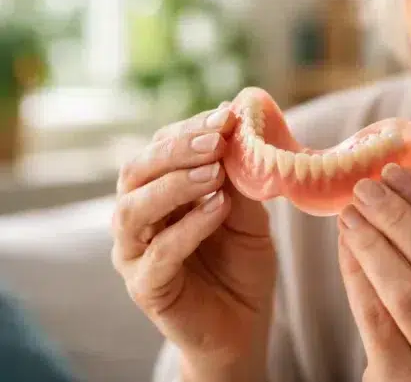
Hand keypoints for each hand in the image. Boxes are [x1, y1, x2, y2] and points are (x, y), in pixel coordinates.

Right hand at [110, 103, 275, 379]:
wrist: (244, 324)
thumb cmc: (242, 263)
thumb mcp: (248, 213)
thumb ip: (238, 178)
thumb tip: (236, 124)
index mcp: (158, 191)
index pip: (161, 148)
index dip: (191, 128)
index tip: (227, 115)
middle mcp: (138, 218)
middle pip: (136, 171)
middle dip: (177, 149)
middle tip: (216, 140)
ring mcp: (135, 253)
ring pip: (135, 209)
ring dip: (176, 183)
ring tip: (216, 172)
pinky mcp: (146, 286)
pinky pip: (159, 252)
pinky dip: (188, 226)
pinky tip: (218, 208)